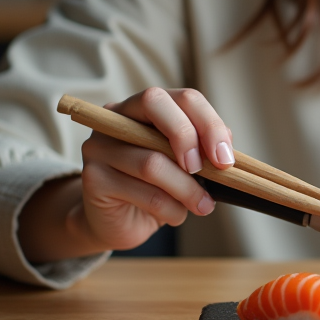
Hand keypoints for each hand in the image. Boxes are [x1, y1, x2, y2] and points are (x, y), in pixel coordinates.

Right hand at [19, 87, 235, 261]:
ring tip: (202, 206)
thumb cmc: (159, 186)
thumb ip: (204, 149)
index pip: (184, 98)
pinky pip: (143, 192)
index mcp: (147, 106)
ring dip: (187, 189)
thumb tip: (226, 151)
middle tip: (206, 170)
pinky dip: (170, 208)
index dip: (210, 124)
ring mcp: (100, 144)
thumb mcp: (186, 163)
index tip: (226, 159)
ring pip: (152, 160)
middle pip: (155, 104)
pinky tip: (176, 215)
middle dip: (188, 137)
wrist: (119, 221)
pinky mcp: (93, 177)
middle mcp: (118, 116)